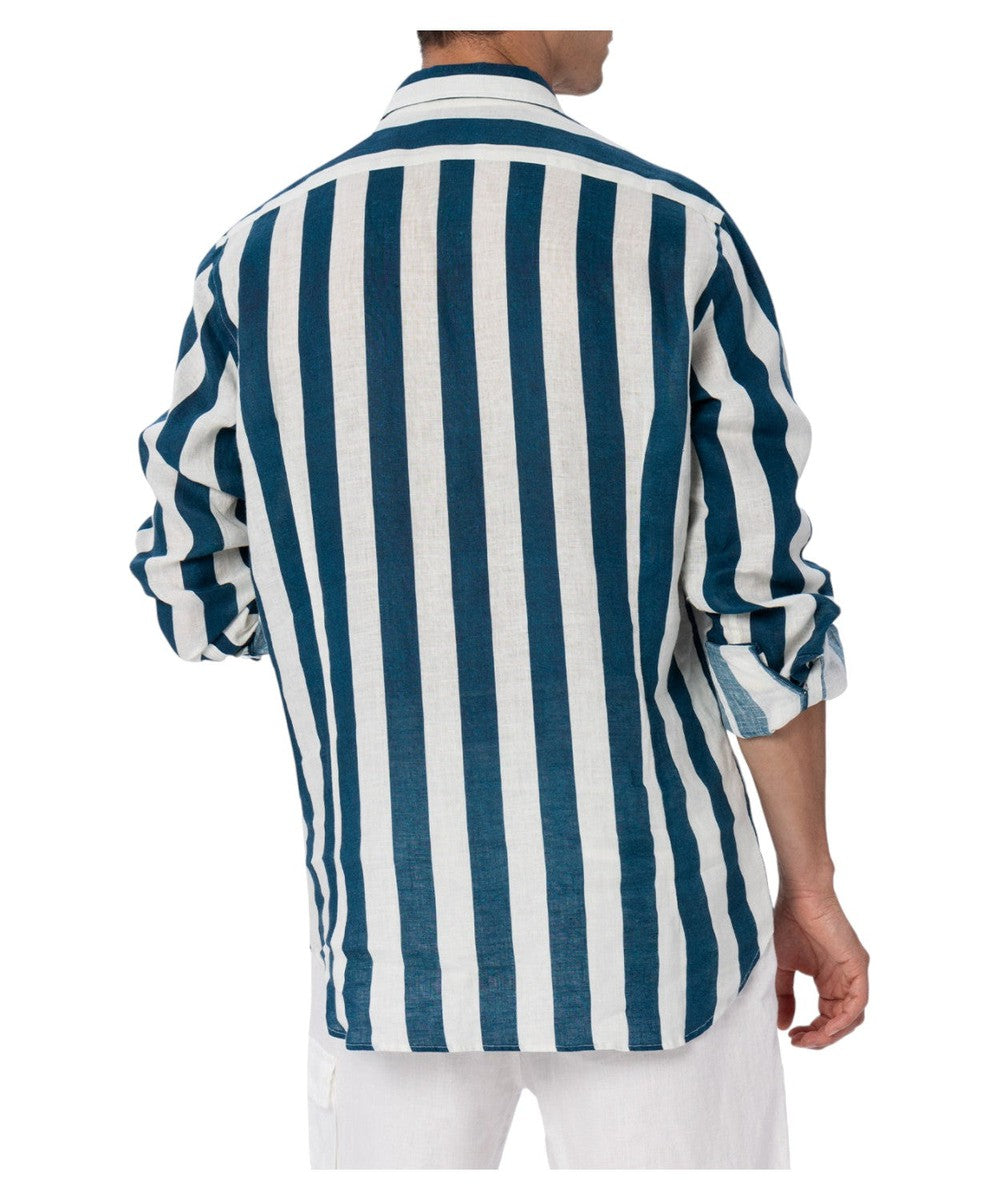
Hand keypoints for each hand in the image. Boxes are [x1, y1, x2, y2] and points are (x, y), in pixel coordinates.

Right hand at [772, 888, 868, 1048]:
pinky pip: (858, 1002)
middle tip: (800, 1042)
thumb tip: (783, 1025)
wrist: (799, 895)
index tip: (792, 1037)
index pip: (828, 1016)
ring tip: (810, 1039)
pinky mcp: (858, 966)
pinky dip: (843, 1020)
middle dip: (821, 1037)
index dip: (812, 1032)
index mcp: (828, 978)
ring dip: (832, 1033)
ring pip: (852, 1016)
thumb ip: (784, 995)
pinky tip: (826, 1028)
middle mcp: (844, 978)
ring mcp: (853, 973)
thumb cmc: (788, 921)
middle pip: (841, 1021)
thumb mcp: (782, 966)